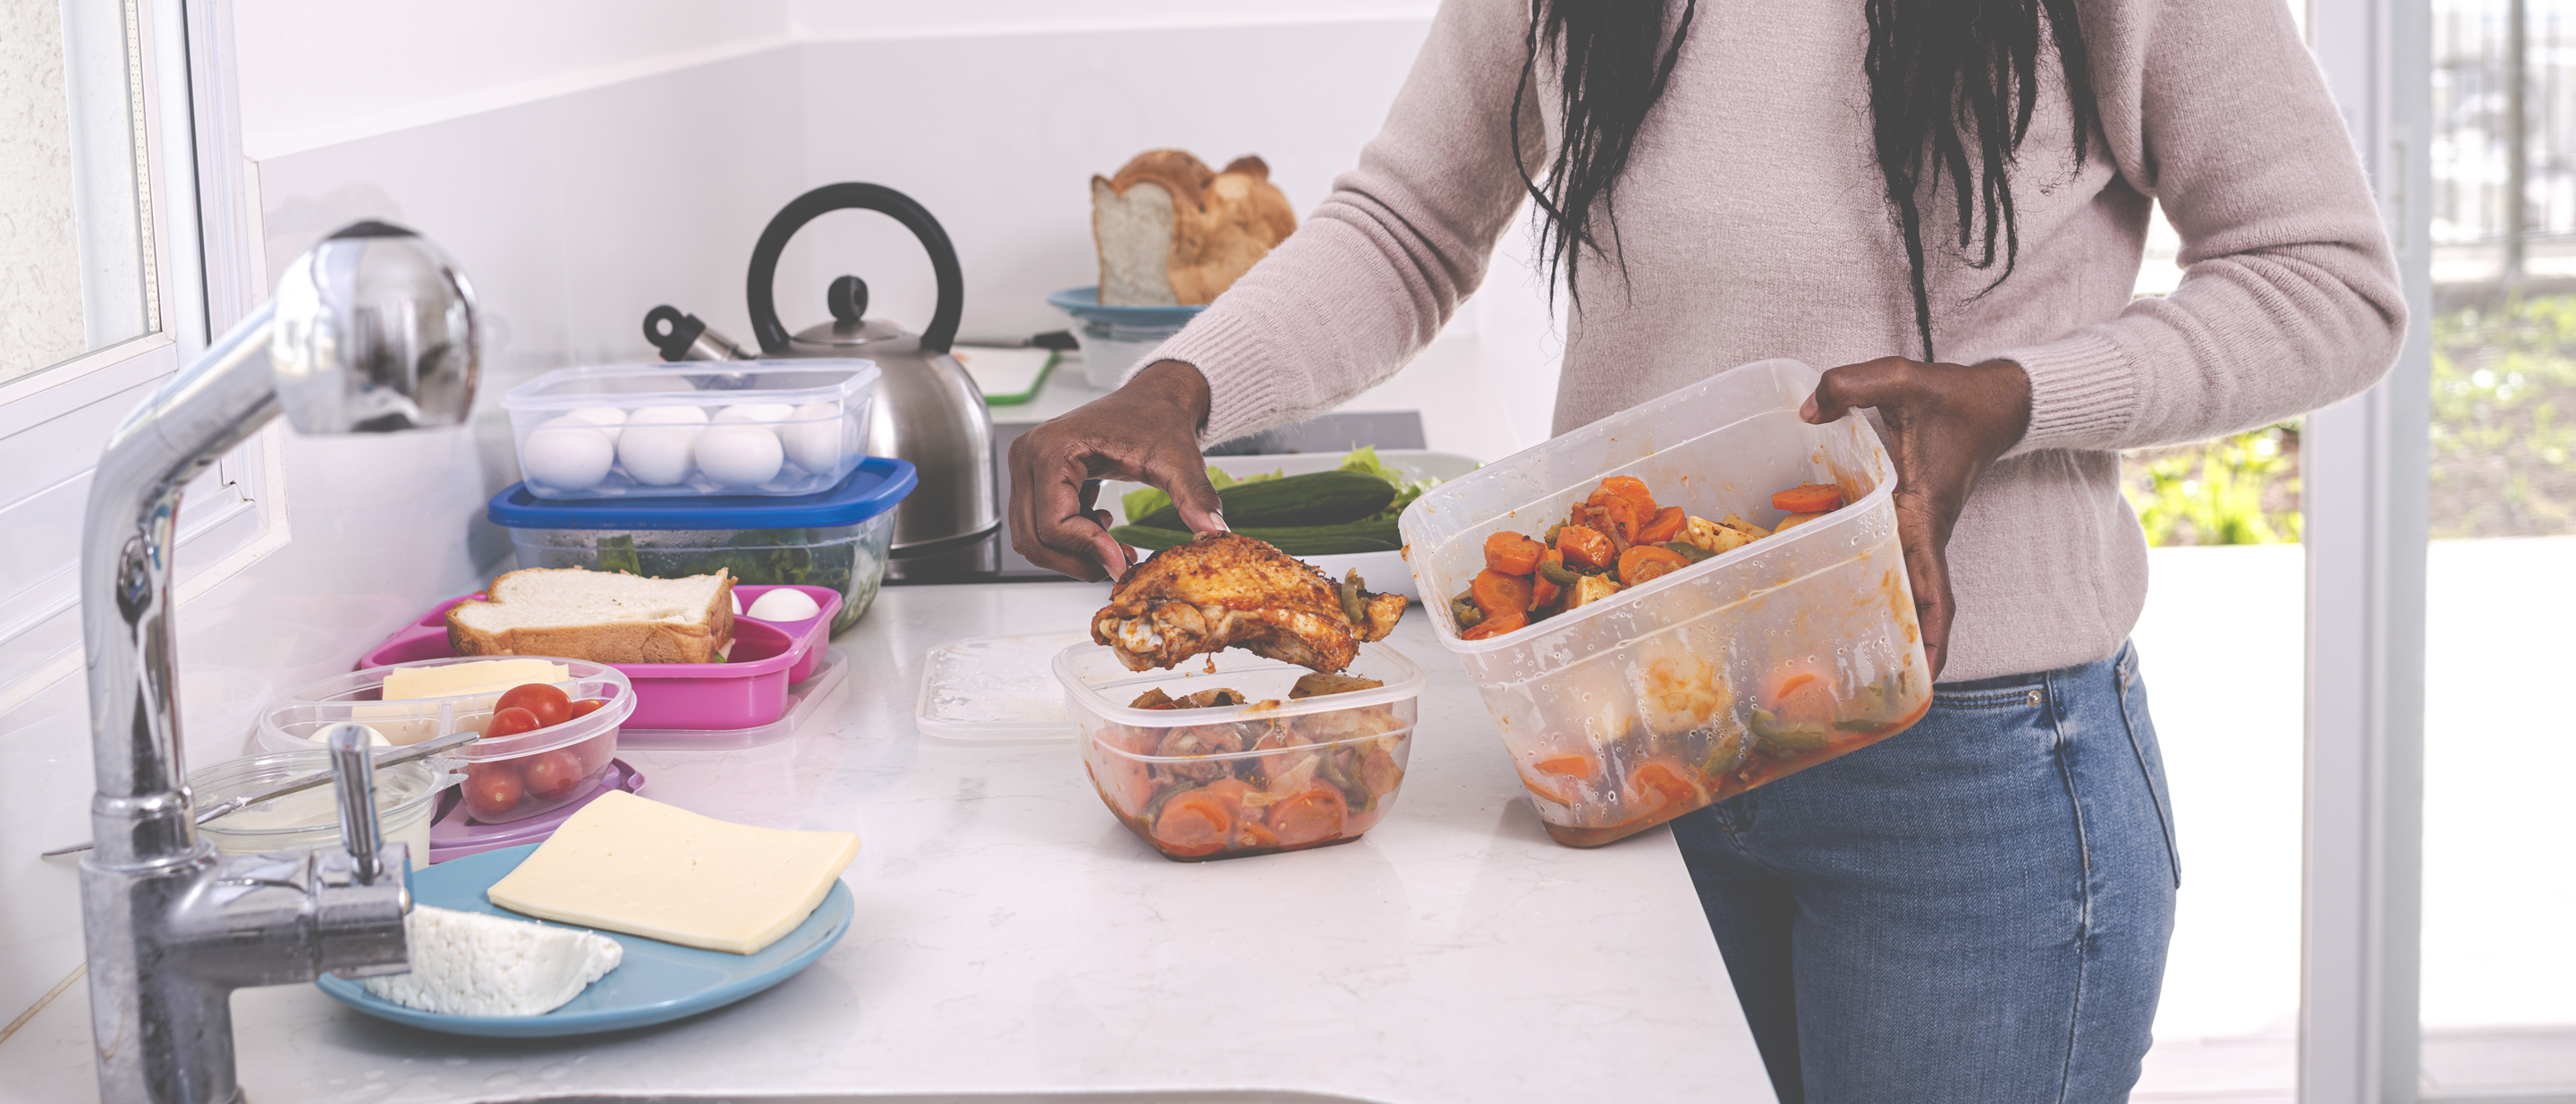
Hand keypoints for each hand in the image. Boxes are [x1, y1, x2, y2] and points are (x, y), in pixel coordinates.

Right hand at [1008, 360, 1227, 580]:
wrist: (1155, 397)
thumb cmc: (1159, 418)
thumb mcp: (1179, 461)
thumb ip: (1194, 497)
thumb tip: (1214, 532)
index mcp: (1052, 447)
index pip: (1053, 524)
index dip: (1089, 550)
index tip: (1123, 560)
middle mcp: (1029, 455)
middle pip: (1034, 538)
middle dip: (1078, 561)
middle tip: (1118, 564)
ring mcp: (1027, 467)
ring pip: (1032, 538)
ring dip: (1073, 554)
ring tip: (1114, 545)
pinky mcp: (1035, 477)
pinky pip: (1040, 526)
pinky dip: (1071, 539)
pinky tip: (1103, 526)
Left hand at [1802, 356, 2031, 680]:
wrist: (2000, 399)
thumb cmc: (1957, 394)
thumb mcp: (1903, 379)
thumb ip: (1850, 386)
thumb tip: (1805, 412)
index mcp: (1927, 513)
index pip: (1934, 586)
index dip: (1933, 634)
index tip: (1927, 675)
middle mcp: (1929, 531)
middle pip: (1925, 604)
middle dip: (1912, 647)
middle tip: (1880, 689)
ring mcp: (1927, 529)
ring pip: (1916, 588)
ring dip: (1901, 624)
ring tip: (1864, 662)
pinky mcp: (1921, 519)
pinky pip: (1906, 563)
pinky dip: (1888, 588)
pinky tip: (1854, 597)